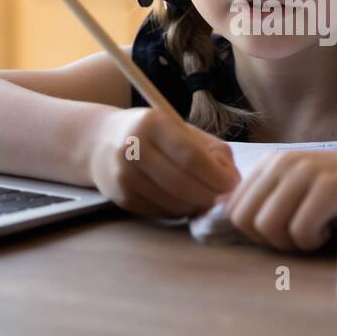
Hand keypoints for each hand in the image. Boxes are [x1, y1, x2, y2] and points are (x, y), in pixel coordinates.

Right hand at [89, 108, 239, 218]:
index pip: (190, 156)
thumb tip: (233, 183)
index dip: (216, 176)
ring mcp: (124, 175)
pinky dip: (179, 211)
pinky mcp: (121, 197)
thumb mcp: (184, 131)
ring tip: (207, 200)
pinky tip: (186, 202)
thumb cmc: (155, 134)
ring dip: (196, 206)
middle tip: (224, 200)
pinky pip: (160, 211)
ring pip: (171, 202)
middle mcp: (133, 148)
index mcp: (153, 123)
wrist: (103, 141)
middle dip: (210, 196)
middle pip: (181, 183)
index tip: (233, 186)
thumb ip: (213, 152)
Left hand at [219, 145, 336, 252]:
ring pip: (269, 226)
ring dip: (291, 243)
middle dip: (269, 240)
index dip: (255, 232)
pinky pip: (300, 229)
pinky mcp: (329, 188)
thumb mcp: (302, 184)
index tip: (285, 230)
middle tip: (299, 237)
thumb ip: (266, 194)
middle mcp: (284, 163)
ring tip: (315, 233)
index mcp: (273, 162)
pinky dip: (312, 240)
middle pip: (246, 220)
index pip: (234, 208)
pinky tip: (329, 230)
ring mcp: (306, 173)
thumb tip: (222, 208)